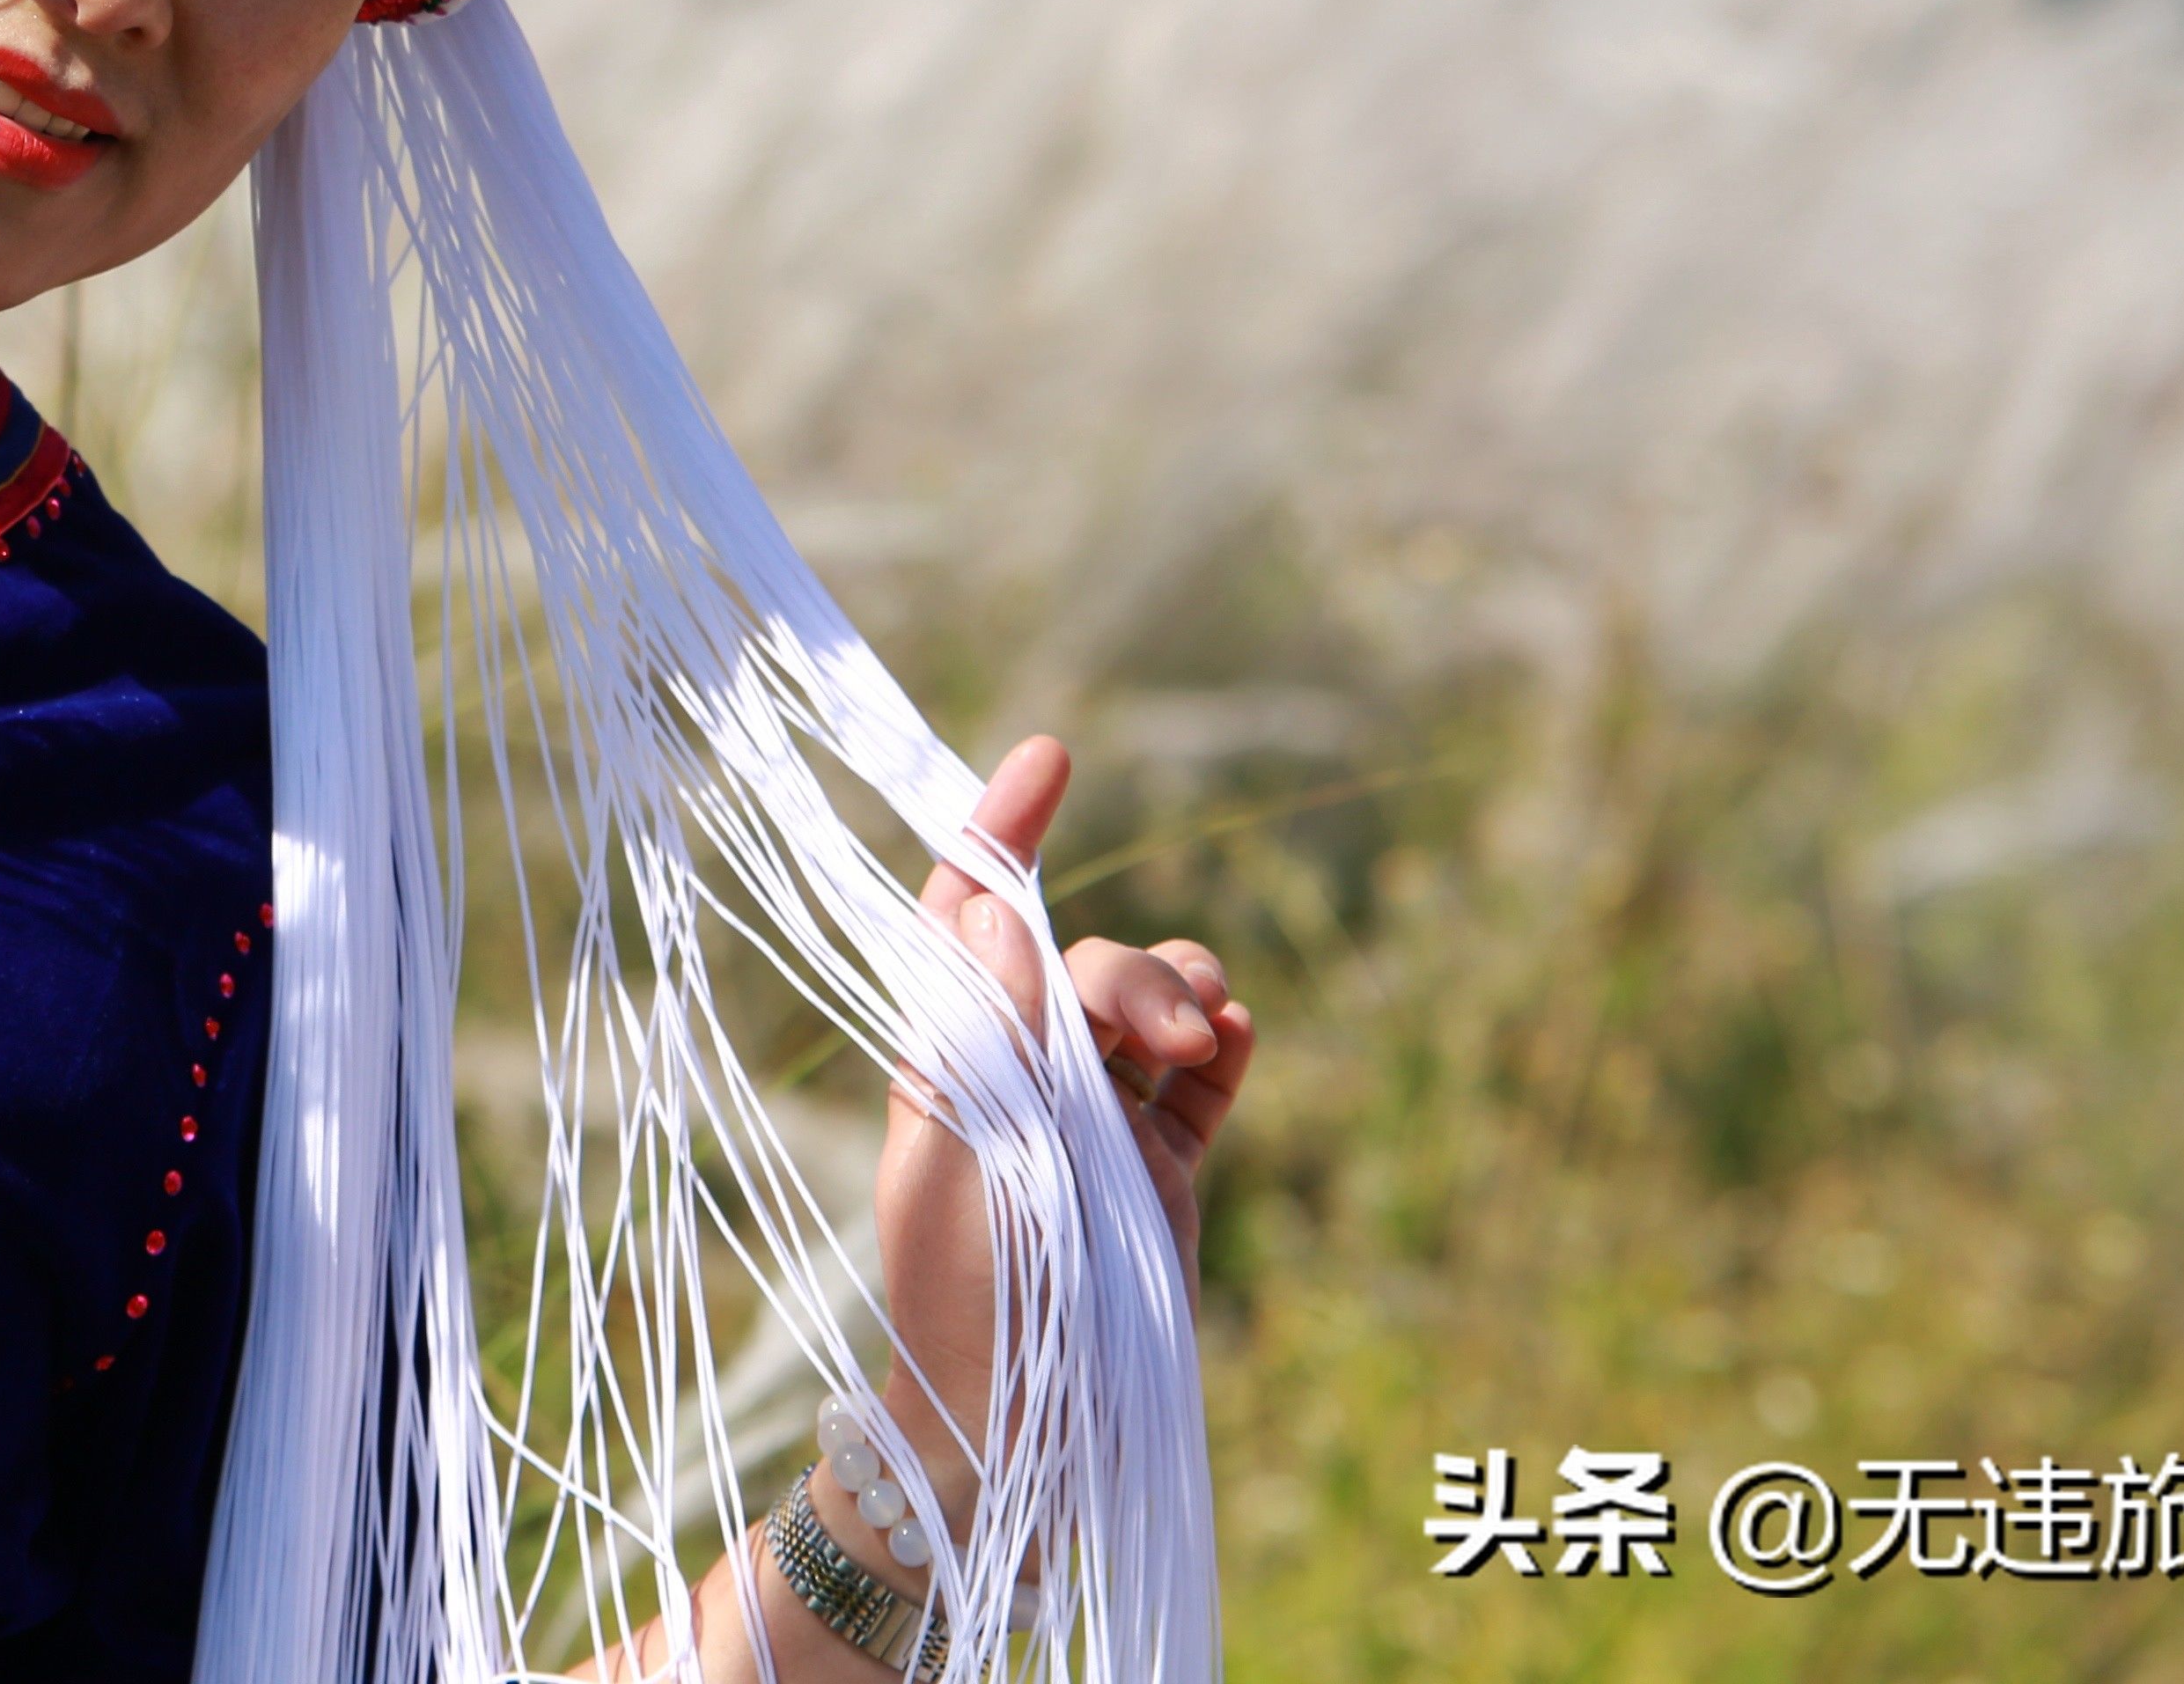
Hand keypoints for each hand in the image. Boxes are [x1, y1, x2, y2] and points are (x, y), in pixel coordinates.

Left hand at [560, 733, 1256, 1683]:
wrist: (1015, 1426)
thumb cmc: (960, 1300)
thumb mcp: (961, 1155)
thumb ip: (988, 1033)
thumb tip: (983, 900)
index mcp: (949, 1057)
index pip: (967, 915)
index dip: (1001, 832)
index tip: (1050, 756)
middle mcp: (1022, 1074)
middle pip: (1081, 958)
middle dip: (1129, 967)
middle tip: (1160, 1032)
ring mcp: (1097, 1118)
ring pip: (1153, 1001)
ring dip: (1183, 988)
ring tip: (1203, 1031)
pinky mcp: (1162, 1166)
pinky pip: (1205, 1073)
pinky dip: (1227, 1039)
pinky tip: (1234, 1039)